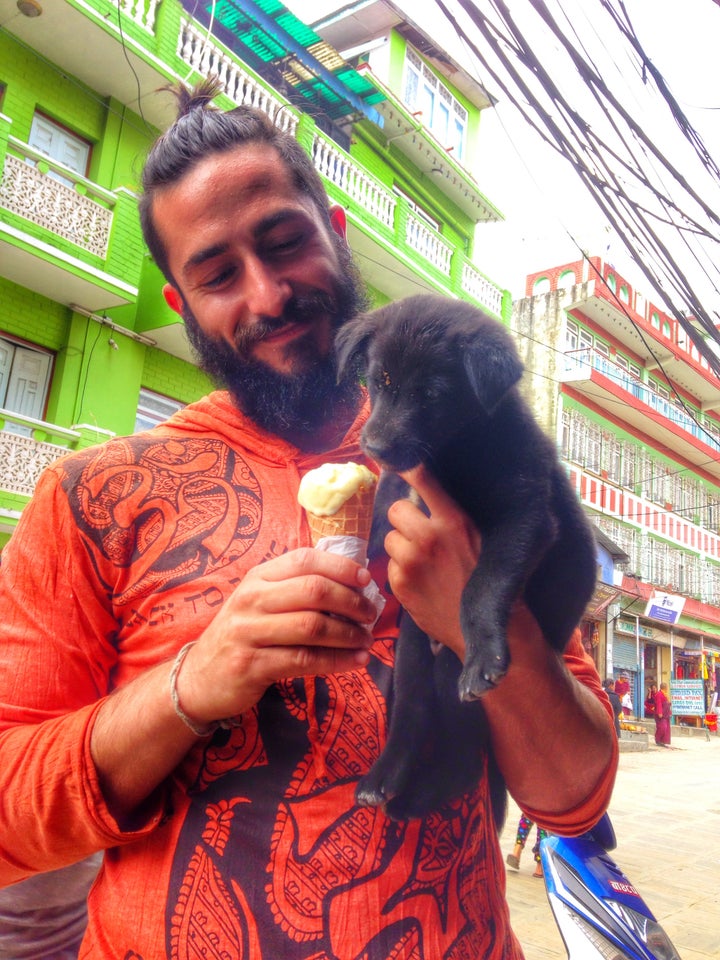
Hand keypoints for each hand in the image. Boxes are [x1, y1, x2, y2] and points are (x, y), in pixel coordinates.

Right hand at [175, 548, 377, 725]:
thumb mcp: (260, 603)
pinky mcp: (252, 665)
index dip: (340, 567)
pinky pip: (304, 660)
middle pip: (313, 590)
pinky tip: (354, 662)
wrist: (198, 678)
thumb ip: (295, 590)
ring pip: (312, 626)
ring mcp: (248, 632)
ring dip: (348, 634)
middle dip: (351, 602)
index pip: (304, 560)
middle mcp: (251, 599)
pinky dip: (336, 661)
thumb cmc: (242, 636)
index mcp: (257, 577)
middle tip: (371, 615)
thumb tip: (352, 585)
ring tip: (367, 641)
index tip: (366, 580)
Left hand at [384, 465, 481, 657]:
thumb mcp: (481, 537)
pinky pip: (389, 565)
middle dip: (404, 520)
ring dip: (401, 547)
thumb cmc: (488, 579)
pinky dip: (401, 572)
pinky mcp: (400, 584)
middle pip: (396, 509)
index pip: (422, 479)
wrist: (487, 627)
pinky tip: (422, 582)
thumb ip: (454, 515)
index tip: (397, 459)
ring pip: (390, 539)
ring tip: (423, 562)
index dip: (407, 467)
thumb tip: (429, 490)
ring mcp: (411, 561)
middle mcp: (429, 537)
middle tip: (419, 533)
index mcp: (454, 520)